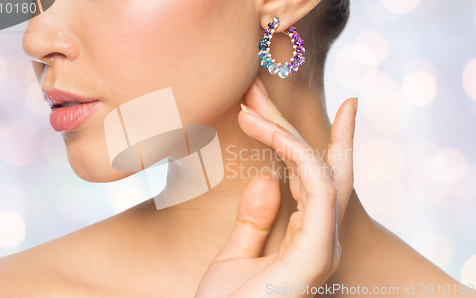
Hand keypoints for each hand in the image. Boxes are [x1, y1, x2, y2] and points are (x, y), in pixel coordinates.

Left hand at [194, 77, 357, 297]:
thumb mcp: (236, 257)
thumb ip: (255, 220)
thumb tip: (267, 180)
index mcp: (308, 240)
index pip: (322, 184)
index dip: (326, 144)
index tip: (340, 108)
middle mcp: (321, 240)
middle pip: (326, 171)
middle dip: (314, 127)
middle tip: (290, 88)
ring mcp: (322, 247)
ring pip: (321, 171)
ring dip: (287, 133)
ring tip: (250, 107)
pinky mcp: (315, 253)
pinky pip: (315, 189)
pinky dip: (294, 155)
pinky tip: (263, 131)